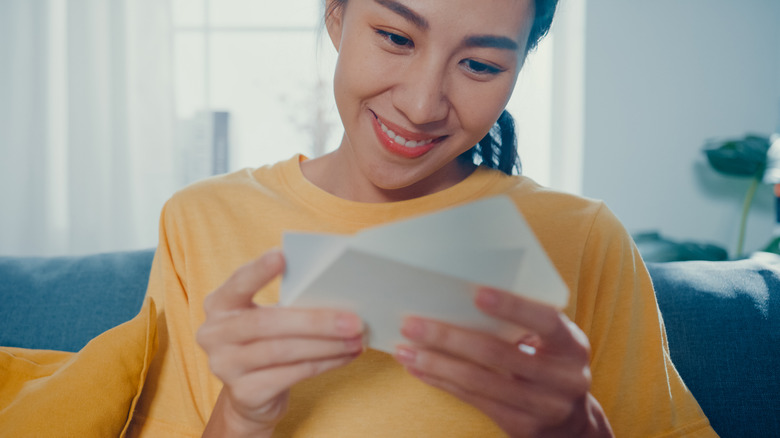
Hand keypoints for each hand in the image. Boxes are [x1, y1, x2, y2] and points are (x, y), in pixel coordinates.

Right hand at [197, 250, 364, 436]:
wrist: (250, 394)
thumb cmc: (266, 342)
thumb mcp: (266, 318)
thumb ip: (288, 302)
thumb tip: (338, 293)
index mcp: (219, 304)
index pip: (238, 283)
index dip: (258, 270)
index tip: (281, 255)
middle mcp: (214, 334)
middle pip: (268, 323)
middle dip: (316, 321)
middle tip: (353, 320)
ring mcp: (225, 366)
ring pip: (283, 351)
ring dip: (327, 345)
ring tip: (356, 339)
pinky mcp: (244, 393)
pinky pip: (292, 374)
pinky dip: (324, 363)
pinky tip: (345, 356)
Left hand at [394, 288, 612, 437]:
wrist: (573, 423)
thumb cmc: (552, 365)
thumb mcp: (554, 343)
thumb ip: (524, 323)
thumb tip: (462, 296)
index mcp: (571, 346)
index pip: (544, 321)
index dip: (512, 307)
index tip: (477, 293)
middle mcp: (562, 378)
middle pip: (497, 354)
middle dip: (449, 337)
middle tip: (413, 323)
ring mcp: (541, 406)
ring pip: (478, 381)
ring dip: (436, 363)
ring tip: (405, 349)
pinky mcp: (520, 426)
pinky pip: (472, 400)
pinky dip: (442, 382)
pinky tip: (420, 369)